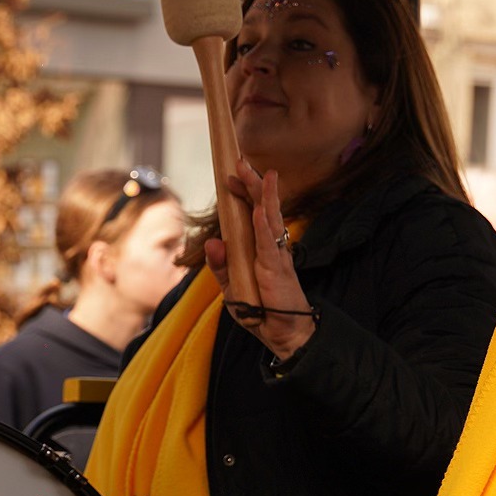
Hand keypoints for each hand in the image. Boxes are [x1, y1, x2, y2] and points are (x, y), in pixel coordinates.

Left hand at [206, 159, 314, 363]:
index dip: (244, 194)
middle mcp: (270, 246)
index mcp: (259, 248)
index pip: (252, 214)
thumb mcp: (232, 287)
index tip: (232, 175)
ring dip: (264, 196)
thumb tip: (213, 242)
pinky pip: (269, 244)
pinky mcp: (277, 269)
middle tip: (242, 162)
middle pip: (263, 208)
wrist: (282, 332)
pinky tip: (261, 210)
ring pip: (271, 219)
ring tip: (262, 174)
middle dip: (253, 185)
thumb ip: (221, 266)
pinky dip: (264, 226)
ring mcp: (276, 255)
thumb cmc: (260, 310)